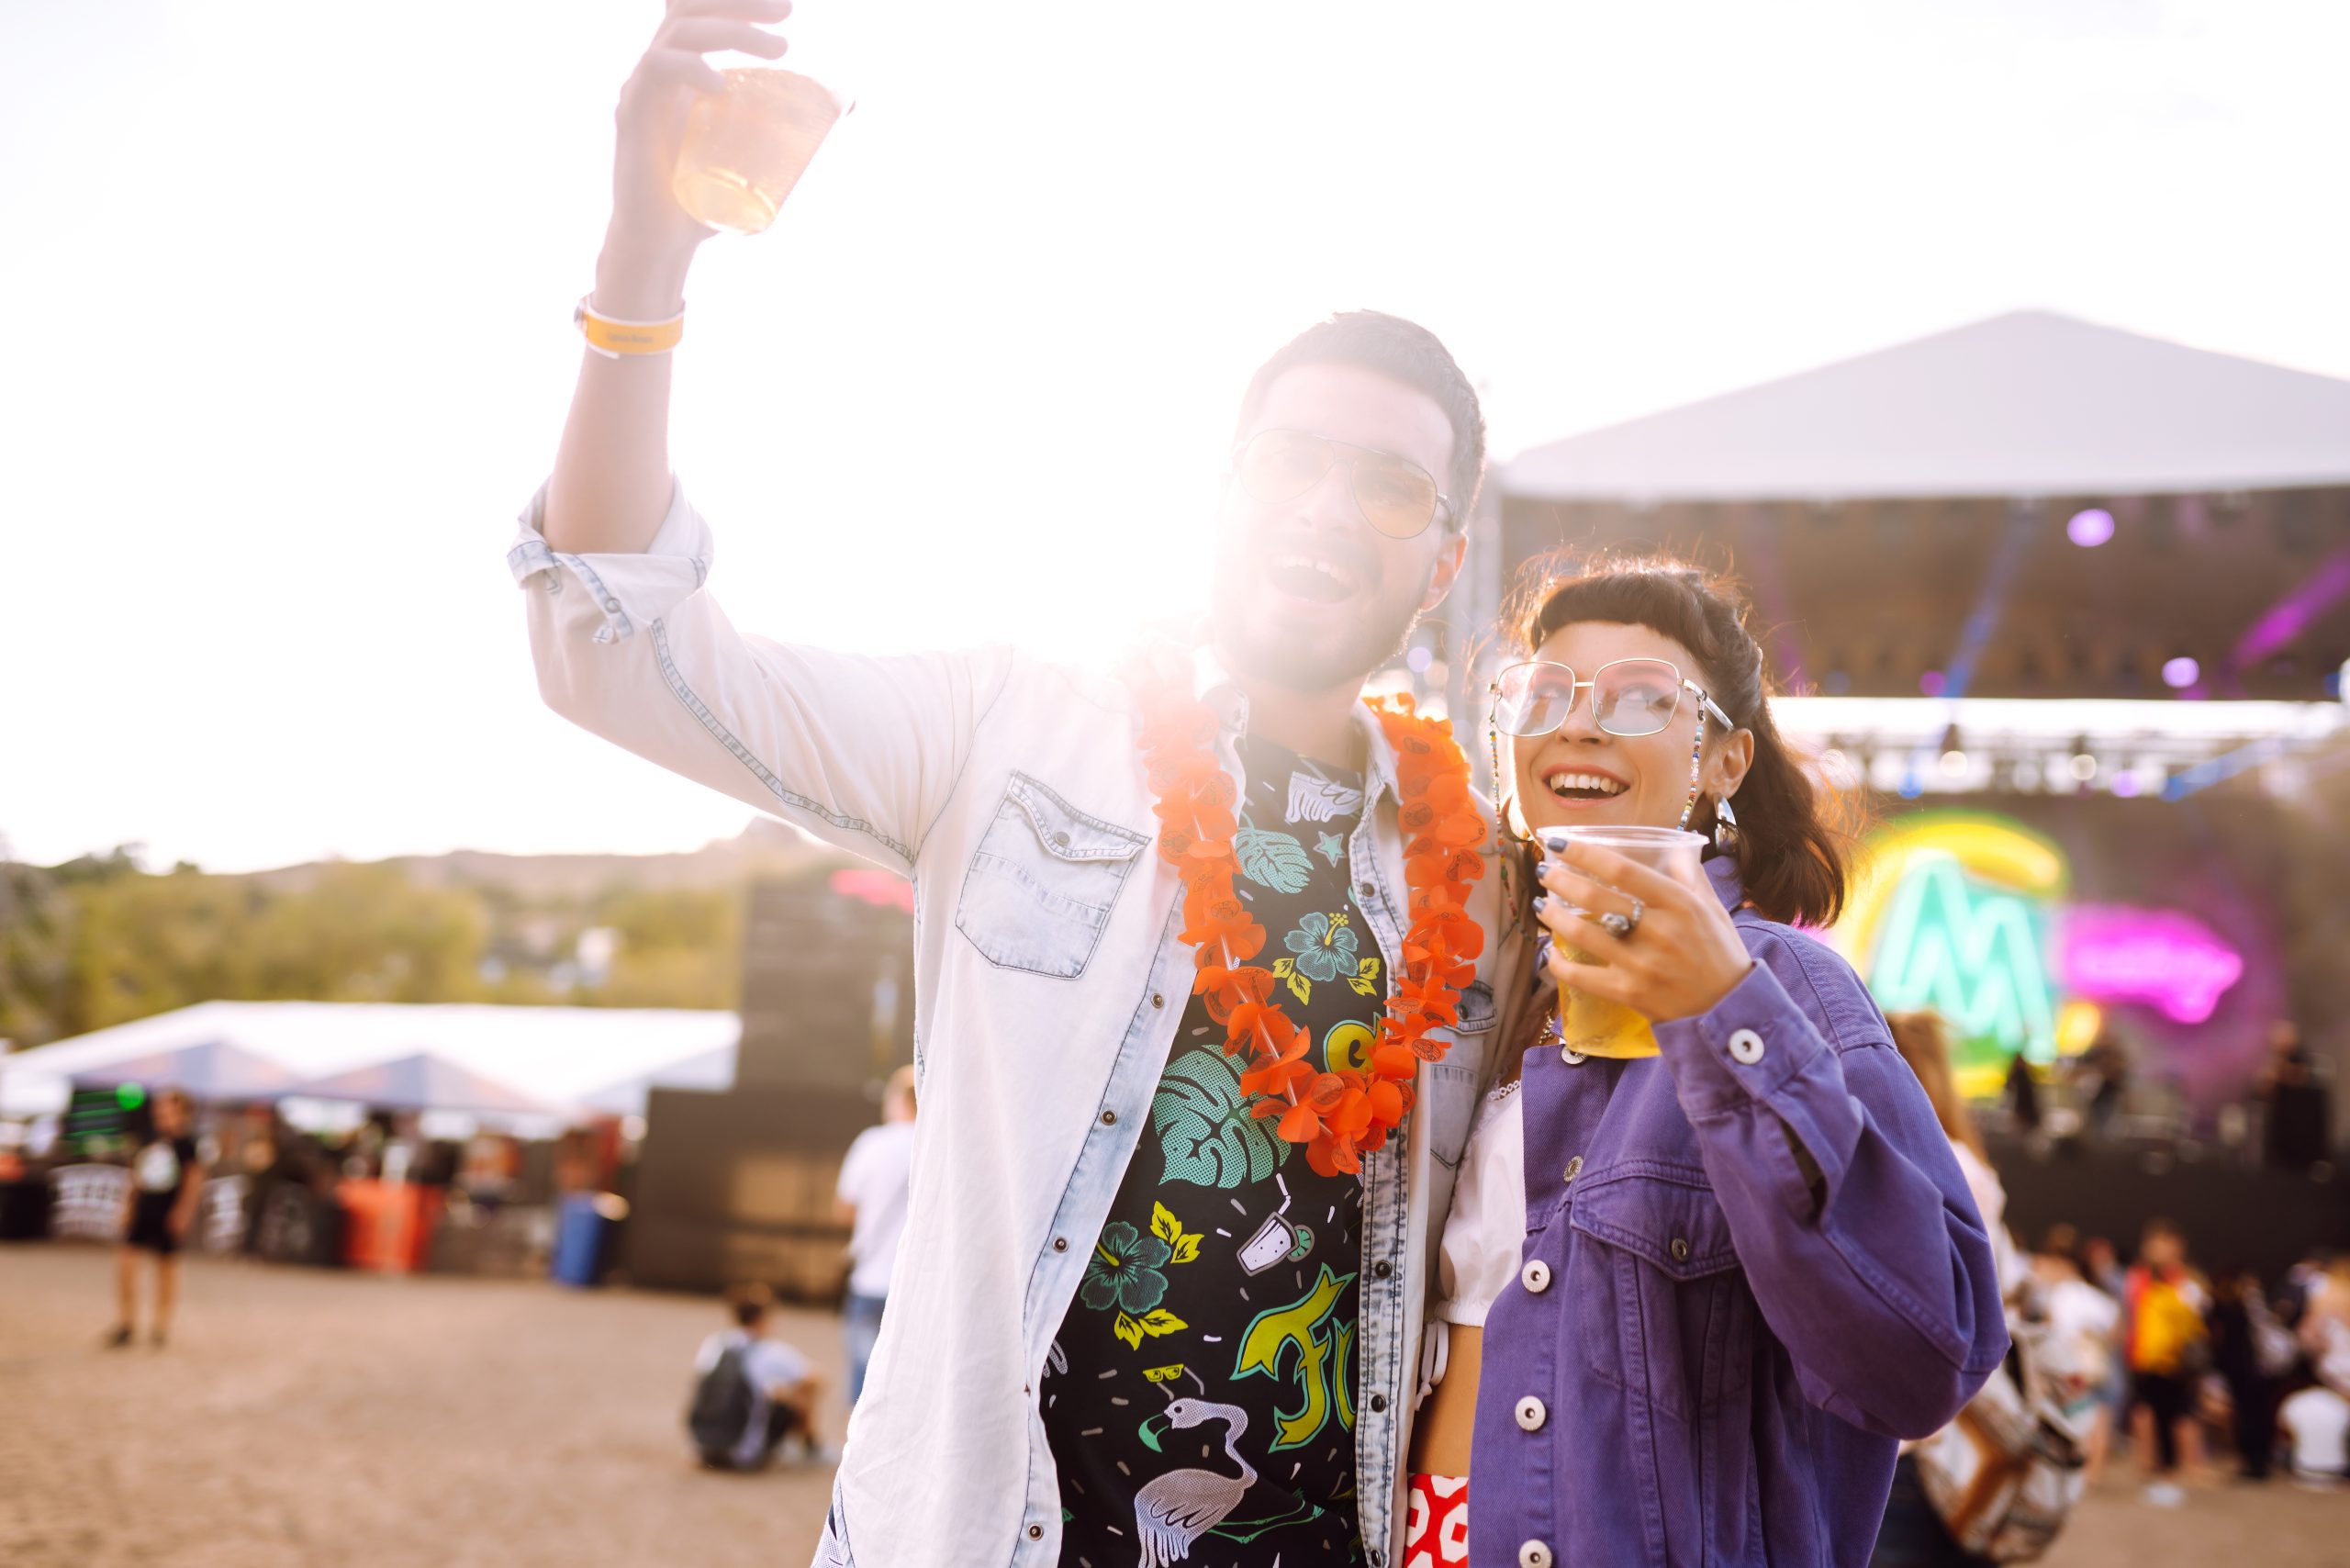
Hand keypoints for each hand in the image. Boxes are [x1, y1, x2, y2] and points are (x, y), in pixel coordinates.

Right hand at [599, 0, 796, 309]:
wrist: (662, 243)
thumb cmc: (705, 199)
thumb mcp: (757, 154)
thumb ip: (789, 127)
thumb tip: (851, 106)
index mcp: (685, 71)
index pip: (702, 12)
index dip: (737, 0)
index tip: (790, 10)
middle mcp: (661, 71)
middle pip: (691, 8)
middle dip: (740, 1)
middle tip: (789, 12)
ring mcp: (644, 88)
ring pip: (681, 32)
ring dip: (732, 30)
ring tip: (779, 50)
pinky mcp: (632, 114)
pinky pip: (656, 70)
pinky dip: (691, 69)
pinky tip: (720, 86)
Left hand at [1537, 843, 1752, 1023]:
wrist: (1728, 1010)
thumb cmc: (1720, 954)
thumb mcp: (1712, 908)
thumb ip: (1690, 876)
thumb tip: (1672, 848)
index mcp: (1679, 903)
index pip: (1622, 869)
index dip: (1583, 853)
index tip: (1558, 844)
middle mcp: (1658, 930)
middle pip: (1594, 898)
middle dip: (1560, 880)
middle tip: (1544, 872)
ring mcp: (1641, 964)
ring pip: (1581, 933)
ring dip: (1553, 916)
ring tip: (1541, 904)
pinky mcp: (1629, 993)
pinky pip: (1581, 976)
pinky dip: (1558, 962)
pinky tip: (1550, 951)